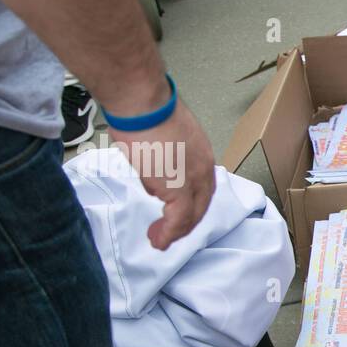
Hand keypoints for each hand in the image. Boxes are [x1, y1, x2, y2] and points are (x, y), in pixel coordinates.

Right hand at [109, 97, 214, 249]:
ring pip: (190, 215)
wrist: (143, 106)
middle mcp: (203, 168)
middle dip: (184, 221)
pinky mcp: (179, 190)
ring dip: (174, 231)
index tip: (175, 211)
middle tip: (167, 231)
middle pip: (199, 204)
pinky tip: (159, 240)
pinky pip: (178, 220)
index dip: (189, 202)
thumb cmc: (145, 110)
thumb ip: (163, 151)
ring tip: (159, 238)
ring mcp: (193, 180)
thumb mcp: (161, 132)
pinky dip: (169, 234)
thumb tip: (152, 162)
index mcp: (201, 153)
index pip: (201, 186)